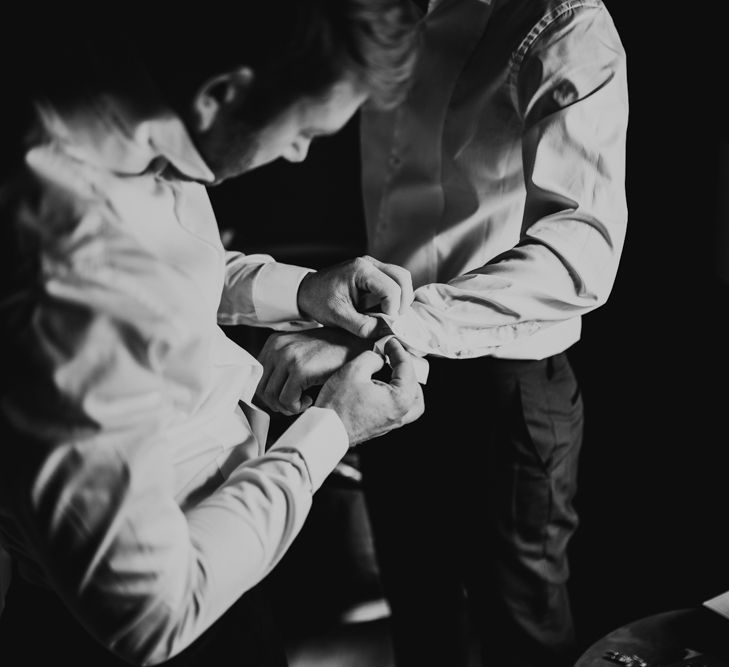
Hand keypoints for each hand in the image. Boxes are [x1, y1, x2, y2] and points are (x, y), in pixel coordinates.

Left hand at [256, 329, 368, 415]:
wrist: (355, 344)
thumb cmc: (331, 353)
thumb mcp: (300, 352)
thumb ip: (281, 366)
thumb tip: (266, 393)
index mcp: (274, 342)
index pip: (257, 378)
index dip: (271, 394)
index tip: (287, 397)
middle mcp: (277, 347)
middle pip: (261, 390)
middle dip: (278, 403)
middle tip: (296, 403)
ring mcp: (288, 357)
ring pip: (272, 398)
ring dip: (287, 406)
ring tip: (303, 401)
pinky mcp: (300, 369)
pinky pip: (287, 400)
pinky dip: (297, 406)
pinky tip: (310, 399)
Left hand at [297, 256, 412, 337]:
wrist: (305, 292)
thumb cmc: (318, 300)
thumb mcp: (339, 317)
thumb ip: (363, 326)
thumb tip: (387, 331)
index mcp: (360, 270)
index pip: (392, 288)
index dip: (394, 308)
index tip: (387, 323)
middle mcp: (369, 263)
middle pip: (402, 277)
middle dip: (403, 301)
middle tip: (395, 320)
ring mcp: (372, 266)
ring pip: (401, 278)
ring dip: (401, 298)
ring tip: (390, 315)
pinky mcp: (373, 274)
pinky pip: (393, 282)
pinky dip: (395, 296)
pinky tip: (385, 309)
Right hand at [316, 338, 424, 445]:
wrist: (326, 432)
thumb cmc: (338, 405)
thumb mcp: (354, 370)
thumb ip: (372, 357)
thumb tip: (379, 357)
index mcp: (400, 399)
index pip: (407, 368)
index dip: (398, 350)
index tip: (389, 342)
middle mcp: (400, 413)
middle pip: (415, 387)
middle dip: (407, 369)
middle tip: (395, 356)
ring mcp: (392, 423)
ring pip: (412, 403)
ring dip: (407, 385)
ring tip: (396, 373)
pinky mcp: (382, 427)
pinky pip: (400, 411)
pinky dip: (399, 396)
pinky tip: (386, 388)